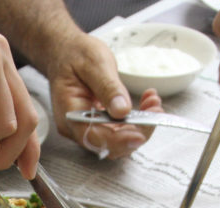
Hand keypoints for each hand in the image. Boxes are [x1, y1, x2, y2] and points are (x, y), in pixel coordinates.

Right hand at [45, 34, 162, 159]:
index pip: (95, 138)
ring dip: (139, 126)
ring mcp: (86, 127)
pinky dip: (136, 120)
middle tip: (155, 111)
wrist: (64, 51)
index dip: (119, 140)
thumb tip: (122, 111)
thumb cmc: (74, 55)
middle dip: (136, 131)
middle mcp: (76, 126)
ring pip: (117, 140)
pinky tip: (145, 104)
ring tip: (152, 103)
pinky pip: (118, 130)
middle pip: (109, 144)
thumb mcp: (94, 64)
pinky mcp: (97, 123)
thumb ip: (108, 88)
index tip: (140, 133)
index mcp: (70, 113)